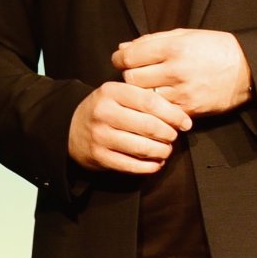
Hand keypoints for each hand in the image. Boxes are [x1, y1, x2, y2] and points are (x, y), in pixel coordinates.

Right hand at [66, 81, 189, 174]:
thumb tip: (179, 116)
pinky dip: (150, 166)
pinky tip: (155, 162)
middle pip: (149, 126)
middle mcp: (104, 112)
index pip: (150, 102)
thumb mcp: (118, 94)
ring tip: (166, 149)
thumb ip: (144, 99)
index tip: (185, 122)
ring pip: (143, 148)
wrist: (71, 128)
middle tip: (173, 136)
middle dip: (169, 134)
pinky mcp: (100, 156)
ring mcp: (100, 136)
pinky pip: (132, 166)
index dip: (173, 114)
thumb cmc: (104, 110)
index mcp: (111, 92)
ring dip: (162, 151)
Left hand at [115, 28, 251, 116]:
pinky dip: (157, 108)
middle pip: (132, 79)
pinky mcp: (190, 110)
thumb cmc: (213, 47)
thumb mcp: (183, 35)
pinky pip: (162, 112)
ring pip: (144, 98)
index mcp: (173, 48)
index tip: (120, 60)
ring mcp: (183, 93)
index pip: (130, 57)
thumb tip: (122, 49)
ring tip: (148, 88)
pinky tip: (161, 101)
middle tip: (136, 74)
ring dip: (141, 94)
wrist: (248, 69)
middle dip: (130, 76)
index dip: (119, 59)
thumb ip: (150, 41)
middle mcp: (175, 70)